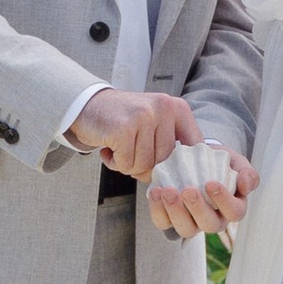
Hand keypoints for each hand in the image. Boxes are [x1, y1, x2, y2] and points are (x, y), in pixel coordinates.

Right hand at [68, 87, 201, 178]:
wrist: (87, 105)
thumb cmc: (124, 122)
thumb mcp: (156, 125)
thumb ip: (173, 145)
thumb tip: (190, 178)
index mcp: (178, 108)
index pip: (195, 147)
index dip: (183, 167)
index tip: (172, 175)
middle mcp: (164, 108)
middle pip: (166, 162)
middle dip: (147, 168)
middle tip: (131, 156)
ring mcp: (144, 115)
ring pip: (145, 165)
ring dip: (128, 165)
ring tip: (119, 148)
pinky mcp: (124, 127)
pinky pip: (126, 163)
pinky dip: (114, 162)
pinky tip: (108, 148)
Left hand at [149, 150, 255, 241]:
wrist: (193, 158)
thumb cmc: (217, 162)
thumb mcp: (236, 162)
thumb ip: (246, 172)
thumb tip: (246, 185)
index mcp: (232, 208)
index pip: (234, 212)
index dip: (224, 201)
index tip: (211, 183)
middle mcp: (213, 220)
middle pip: (209, 225)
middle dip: (197, 209)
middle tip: (188, 190)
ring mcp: (191, 222)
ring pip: (185, 229)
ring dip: (175, 212)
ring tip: (168, 191)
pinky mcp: (170, 219)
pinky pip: (163, 222)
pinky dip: (157, 210)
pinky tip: (156, 192)